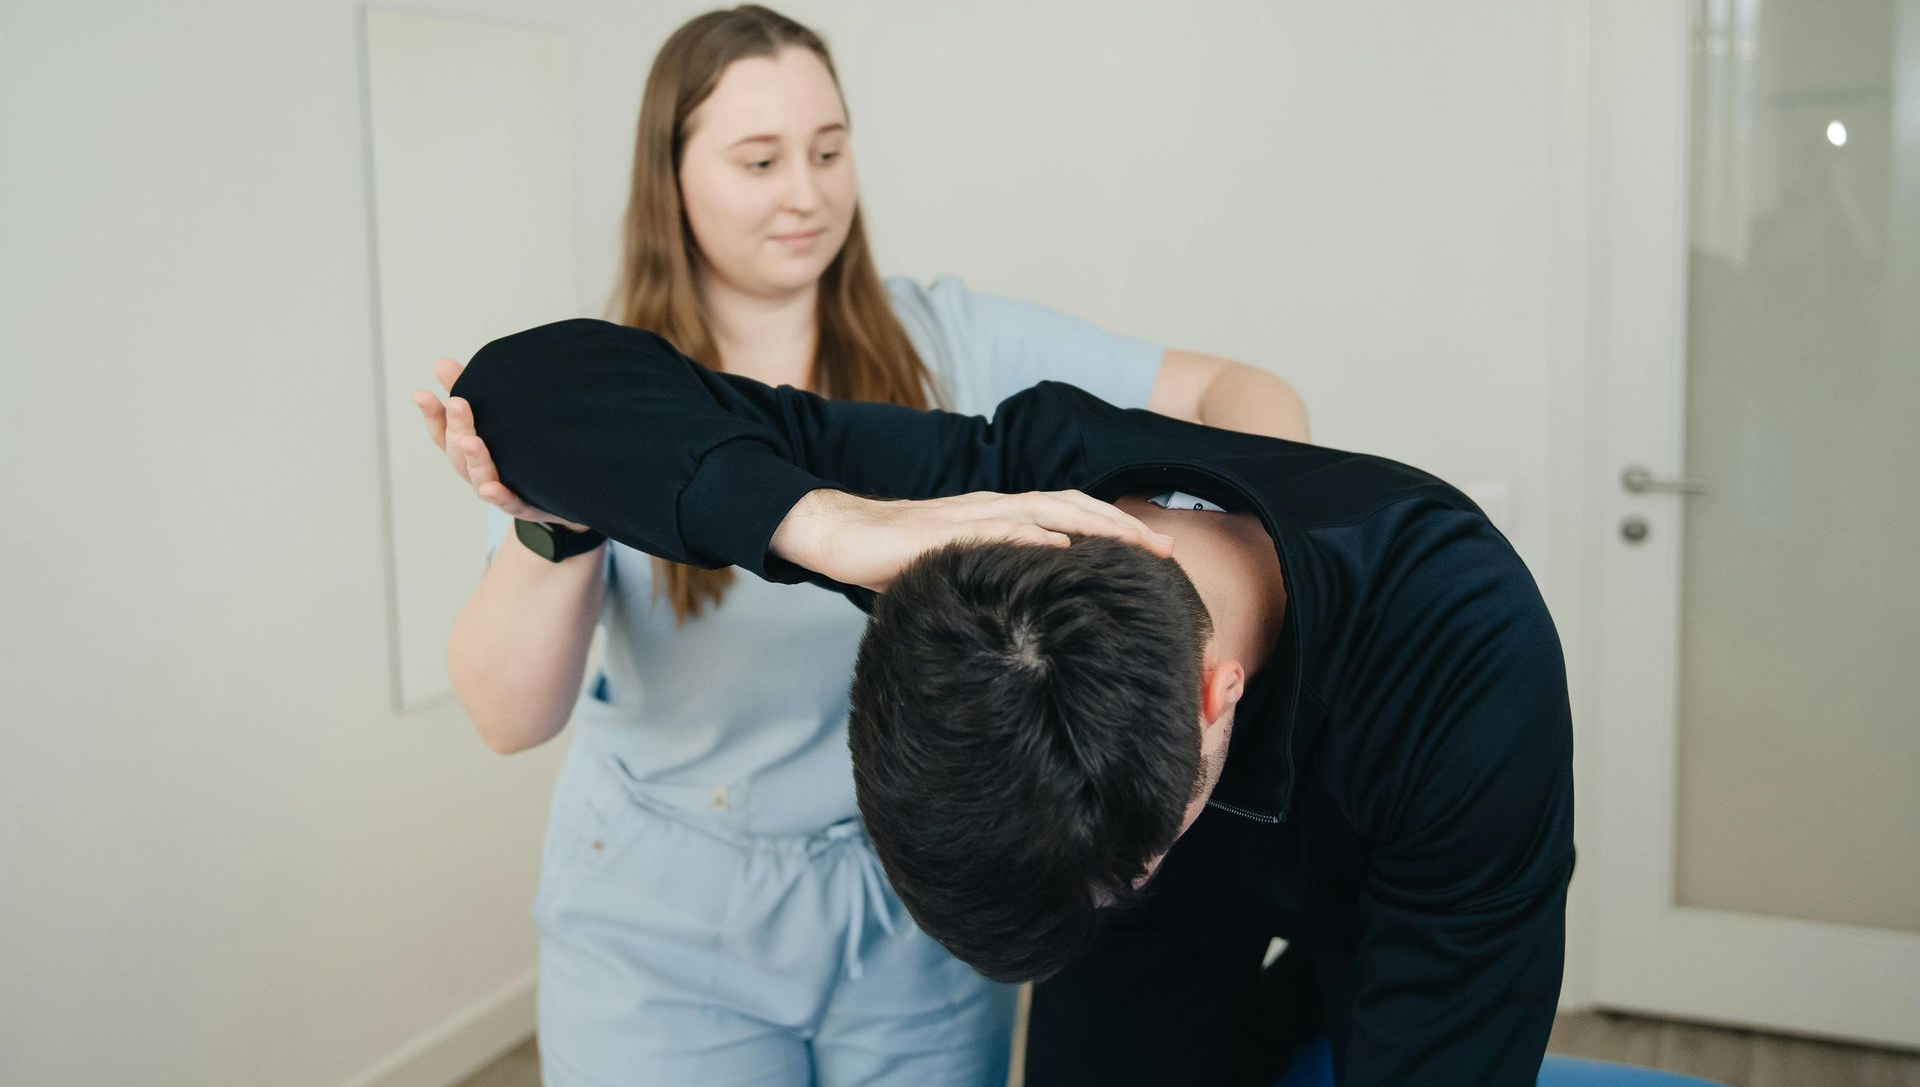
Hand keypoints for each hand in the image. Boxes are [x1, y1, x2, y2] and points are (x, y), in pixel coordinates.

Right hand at [411, 357, 589, 531]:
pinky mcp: (524, 505)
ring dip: (475, 459)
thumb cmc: (519, 455)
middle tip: (458, 404)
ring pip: (480, 477)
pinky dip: (499, 496)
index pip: (443, 432)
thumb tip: (441, 363)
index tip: (421, 394)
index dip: (432, 414)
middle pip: (459, 451)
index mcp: (468, 450)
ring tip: (471, 441)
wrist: (561, 495)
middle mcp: (477, 471)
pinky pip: (510, 502)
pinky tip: (492, 487)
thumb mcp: (496, 422)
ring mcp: (498, 490)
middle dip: (458, 427)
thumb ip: (473, 393)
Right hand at [771, 488, 1175, 592]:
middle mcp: (995, 506)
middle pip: (1072, 506)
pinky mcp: (947, 531)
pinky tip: (1063, 546)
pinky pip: (998, 528)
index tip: (1154, 551)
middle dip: (1123, 525)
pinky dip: (1035, 535)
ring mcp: (973, 514)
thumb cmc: (897, 557)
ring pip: (1047, 509)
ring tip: (1132, 543)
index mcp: (1001, 514)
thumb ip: (995, 579)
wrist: (843, 536)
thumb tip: (1031, 613)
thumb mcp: (959, 569)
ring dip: (1094, 524)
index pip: (1069, 513)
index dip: (1114, 527)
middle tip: (1166, 550)